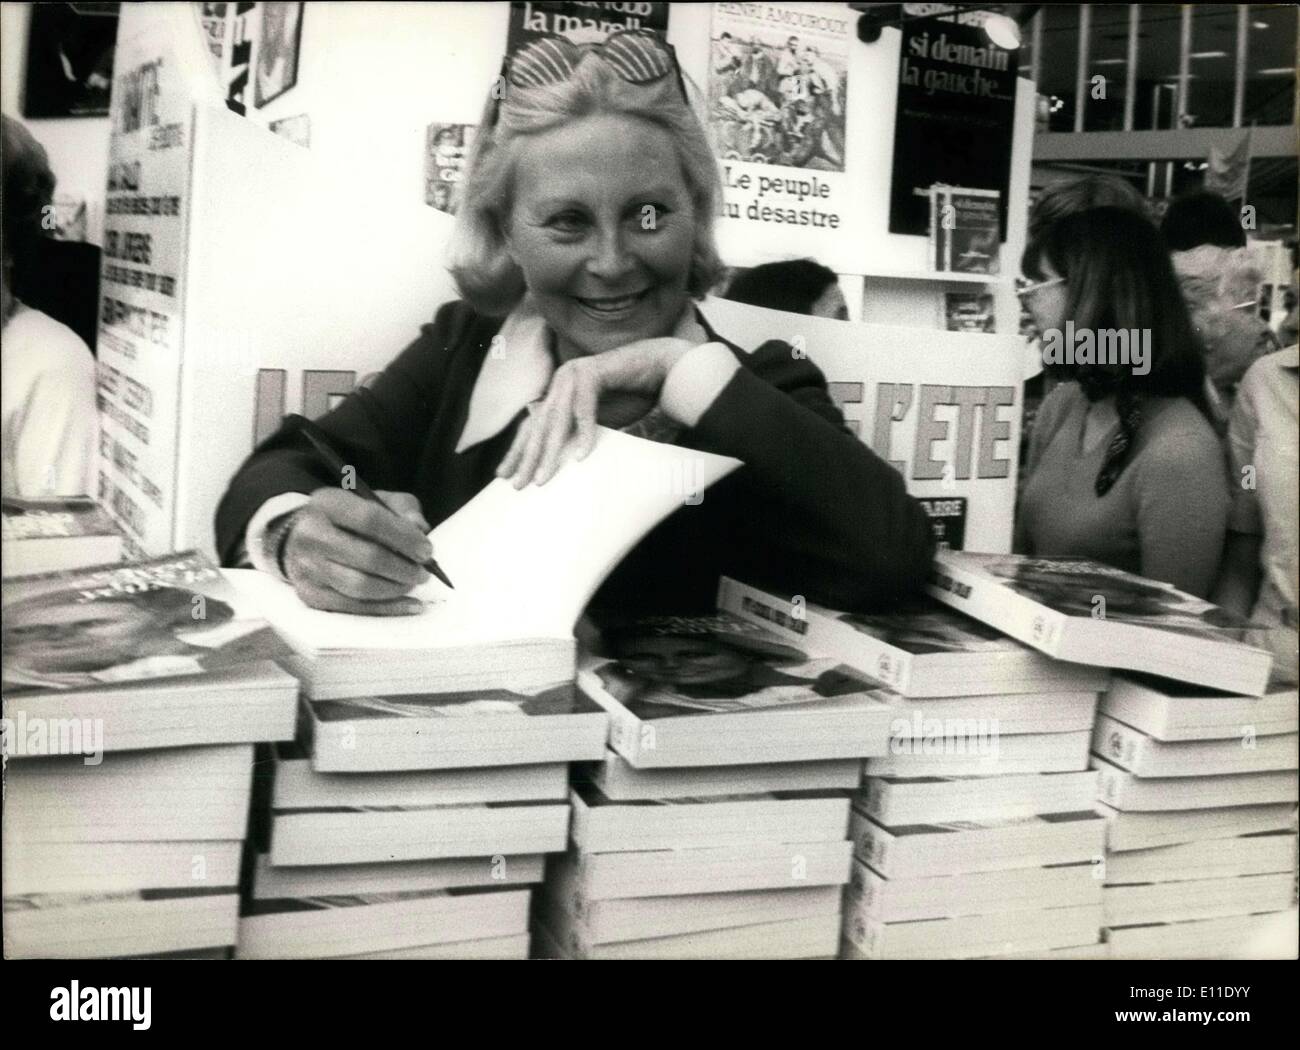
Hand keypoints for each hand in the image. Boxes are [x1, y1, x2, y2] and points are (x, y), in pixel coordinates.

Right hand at [282, 488, 433, 614]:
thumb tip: (419, 528)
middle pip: (366, 556)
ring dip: (396, 588)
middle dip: (403, 568)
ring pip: (360, 586)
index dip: (404, 537)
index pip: (369, 519)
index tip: (426, 550)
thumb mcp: (378, 501)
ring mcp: (307, 567)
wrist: (307, 537)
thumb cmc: (351, 519)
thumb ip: (403, 509)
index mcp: (327, 502)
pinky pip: (354, 608)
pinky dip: (387, 608)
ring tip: (412, 582)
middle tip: (423, 572)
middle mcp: (310, 534)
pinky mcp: (310, 594)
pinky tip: (409, 604)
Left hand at [497, 337, 693, 487]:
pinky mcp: (593, 372)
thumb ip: (579, 434)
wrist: (661, 369)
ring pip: (556, 419)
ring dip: (549, 452)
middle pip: (538, 424)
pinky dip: (584, 432)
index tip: (505, 476)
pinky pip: (585, 407)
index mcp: (558, 392)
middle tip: (517, 484)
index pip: (532, 425)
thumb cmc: (632, 397)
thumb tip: (564, 462)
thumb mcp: (599, 422)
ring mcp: (574, 373)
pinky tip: (580, 456)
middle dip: (526, 457)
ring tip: (543, 478)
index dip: (518, 451)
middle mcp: (561, 381)